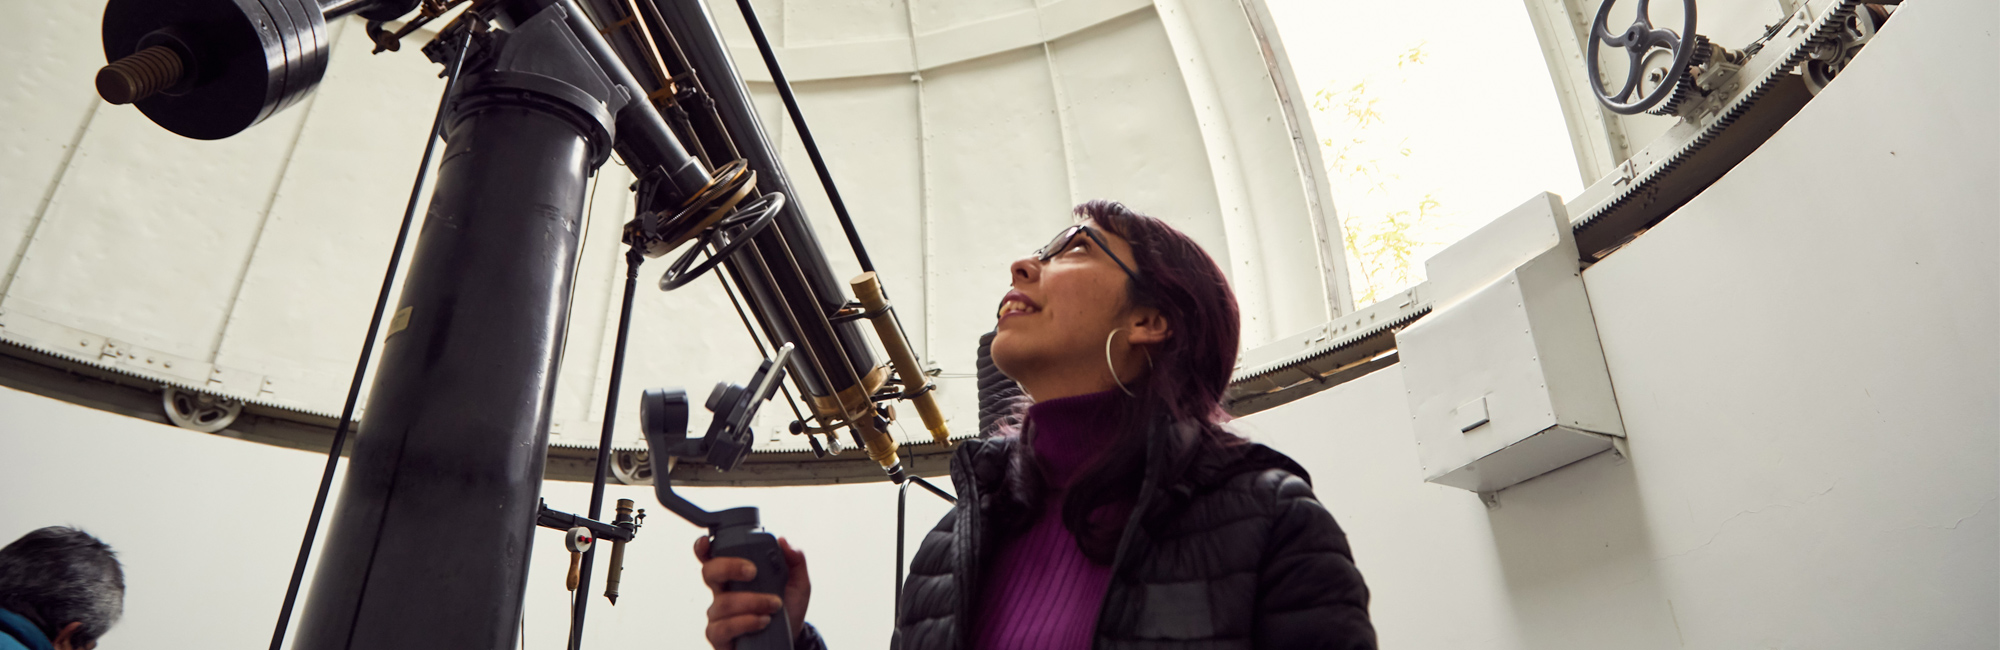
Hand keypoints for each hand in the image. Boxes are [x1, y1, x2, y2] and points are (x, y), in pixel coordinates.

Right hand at [695, 535, 810, 648]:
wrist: (790, 639)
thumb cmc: (787, 609)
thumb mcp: (798, 584)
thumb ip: (795, 561)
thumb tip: (784, 541)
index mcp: (735, 575)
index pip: (713, 557)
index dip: (703, 548)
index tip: (707, 542)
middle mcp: (722, 592)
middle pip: (709, 572)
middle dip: (729, 567)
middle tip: (752, 572)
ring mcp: (718, 614)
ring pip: (722, 602)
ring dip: (752, 601)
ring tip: (774, 605)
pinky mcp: (718, 635)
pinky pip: (723, 627)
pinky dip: (746, 622)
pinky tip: (762, 621)